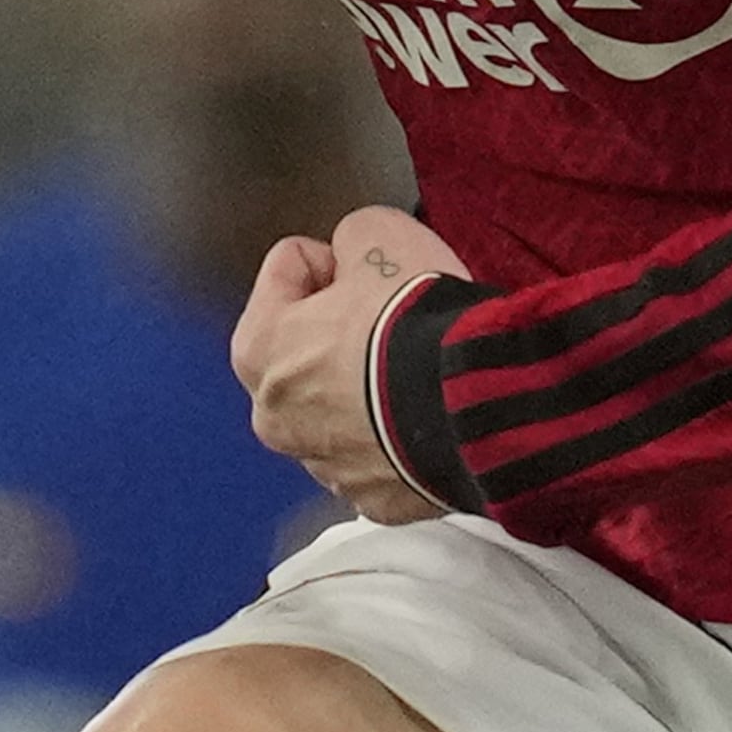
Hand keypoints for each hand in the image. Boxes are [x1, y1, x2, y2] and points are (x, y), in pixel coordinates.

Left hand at [230, 203, 467, 522]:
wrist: (474, 405)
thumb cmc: (414, 322)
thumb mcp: (378, 233)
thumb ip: (350, 238)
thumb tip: (355, 254)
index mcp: (258, 349)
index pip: (288, 270)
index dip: (337, 259)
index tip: (372, 272)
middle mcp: (275, 417)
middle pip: (306, 349)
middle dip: (343, 329)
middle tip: (395, 317)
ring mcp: (324, 465)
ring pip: (340, 408)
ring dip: (368, 388)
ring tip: (415, 369)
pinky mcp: (375, 498)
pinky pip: (381, 453)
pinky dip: (398, 433)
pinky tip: (428, 412)